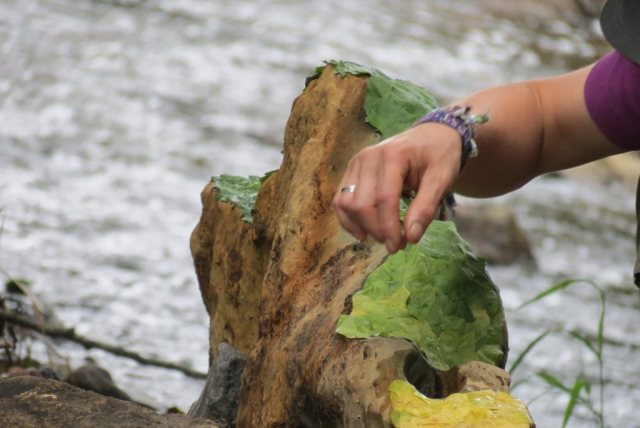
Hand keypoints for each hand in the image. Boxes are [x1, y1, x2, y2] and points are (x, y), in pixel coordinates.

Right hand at [333, 123, 461, 253]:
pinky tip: (363, 232)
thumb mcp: (441, 180)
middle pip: (362, 203)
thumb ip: (426, 208)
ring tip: (382, 237)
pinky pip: (340, 199)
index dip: (389, 227)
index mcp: (393, 155)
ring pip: (346, 203)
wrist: (431, 136)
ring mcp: (356, 162)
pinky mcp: (351, 170)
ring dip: (361, 226)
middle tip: (396, 244)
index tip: (399, 246)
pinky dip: (348, 219)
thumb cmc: (439, 156)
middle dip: (376, 230)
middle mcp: (369, 157)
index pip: (384, 198)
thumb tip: (411, 238)